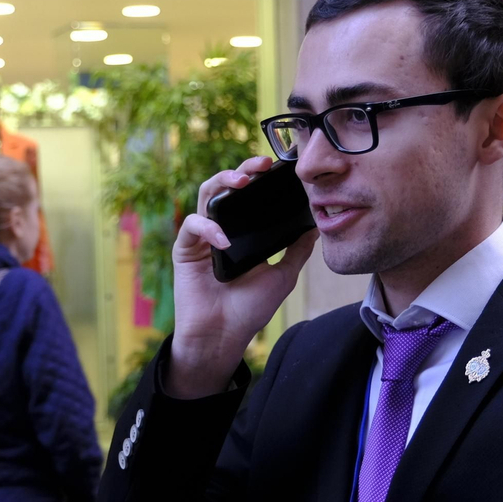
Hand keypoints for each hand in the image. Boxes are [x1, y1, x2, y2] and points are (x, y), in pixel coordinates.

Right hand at [168, 157, 316, 397]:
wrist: (223, 337)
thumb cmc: (249, 310)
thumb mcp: (283, 276)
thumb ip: (297, 250)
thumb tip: (317, 227)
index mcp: (242, 232)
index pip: (249, 196)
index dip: (260, 178)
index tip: (279, 168)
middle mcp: (221, 229)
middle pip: (226, 186)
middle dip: (242, 169)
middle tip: (261, 164)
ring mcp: (202, 237)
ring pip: (206, 195)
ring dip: (222, 182)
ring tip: (241, 181)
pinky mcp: (185, 250)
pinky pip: (192, 225)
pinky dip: (208, 228)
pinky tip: (224, 240)